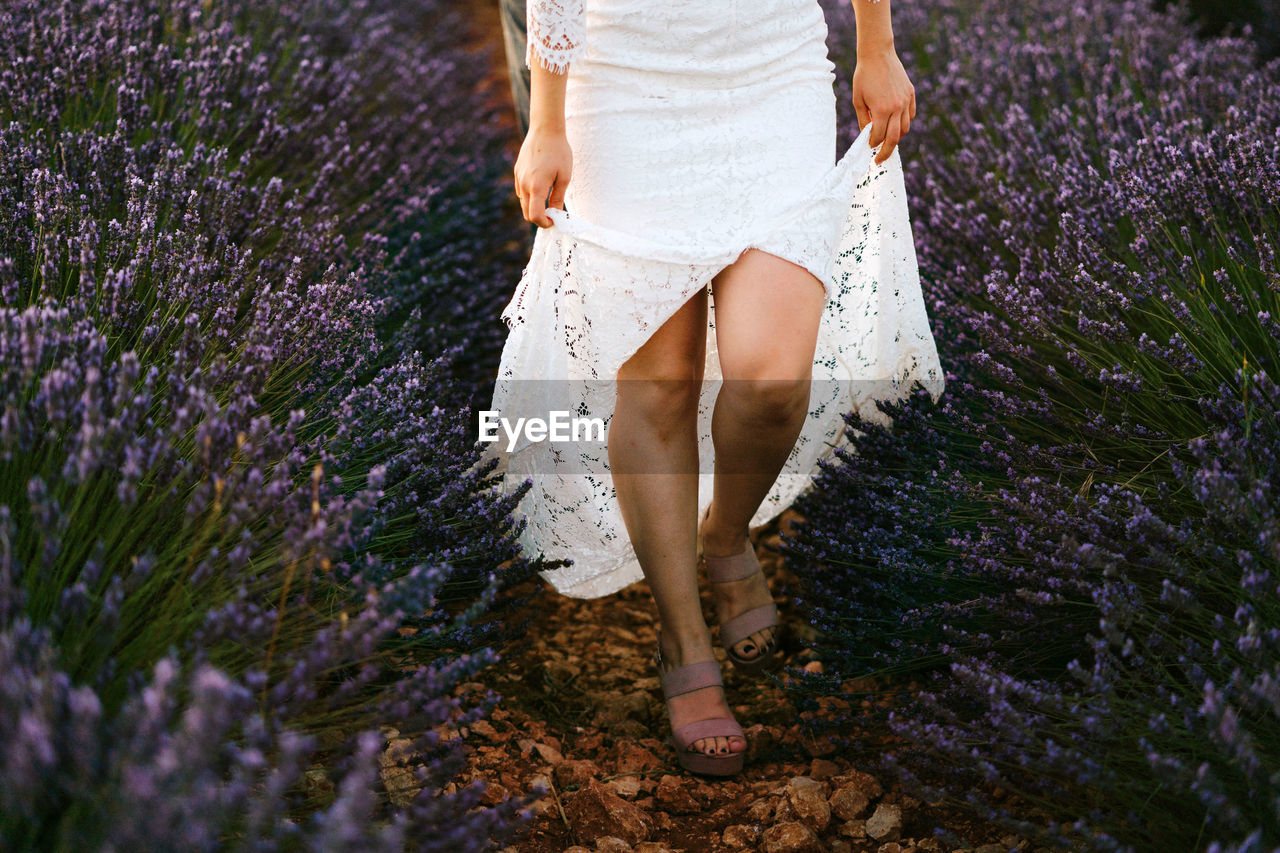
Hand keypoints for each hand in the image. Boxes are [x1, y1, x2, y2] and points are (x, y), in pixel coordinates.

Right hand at [515, 125, 572, 227]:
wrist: (545, 129)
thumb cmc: (559, 152)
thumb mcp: (564, 177)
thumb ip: (558, 198)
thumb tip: (555, 214)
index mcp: (537, 187)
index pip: (535, 216)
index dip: (544, 223)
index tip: (554, 220)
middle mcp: (524, 184)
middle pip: (527, 212)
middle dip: (539, 217)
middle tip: (552, 213)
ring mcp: (519, 177)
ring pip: (523, 202)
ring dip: (534, 206)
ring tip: (549, 197)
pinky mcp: (517, 171)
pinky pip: (521, 190)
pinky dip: (529, 195)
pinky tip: (541, 186)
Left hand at [852, 46, 915, 164]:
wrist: (878, 54)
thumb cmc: (864, 76)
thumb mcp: (858, 100)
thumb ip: (863, 120)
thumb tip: (867, 135)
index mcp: (881, 110)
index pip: (879, 136)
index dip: (873, 144)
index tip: (869, 148)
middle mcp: (896, 107)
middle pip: (895, 138)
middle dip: (887, 151)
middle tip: (880, 159)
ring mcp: (905, 100)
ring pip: (905, 128)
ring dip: (896, 137)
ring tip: (888, 141)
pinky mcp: (910, 94)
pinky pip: (911, 115)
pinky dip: (905, 123)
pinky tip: (897, 125)